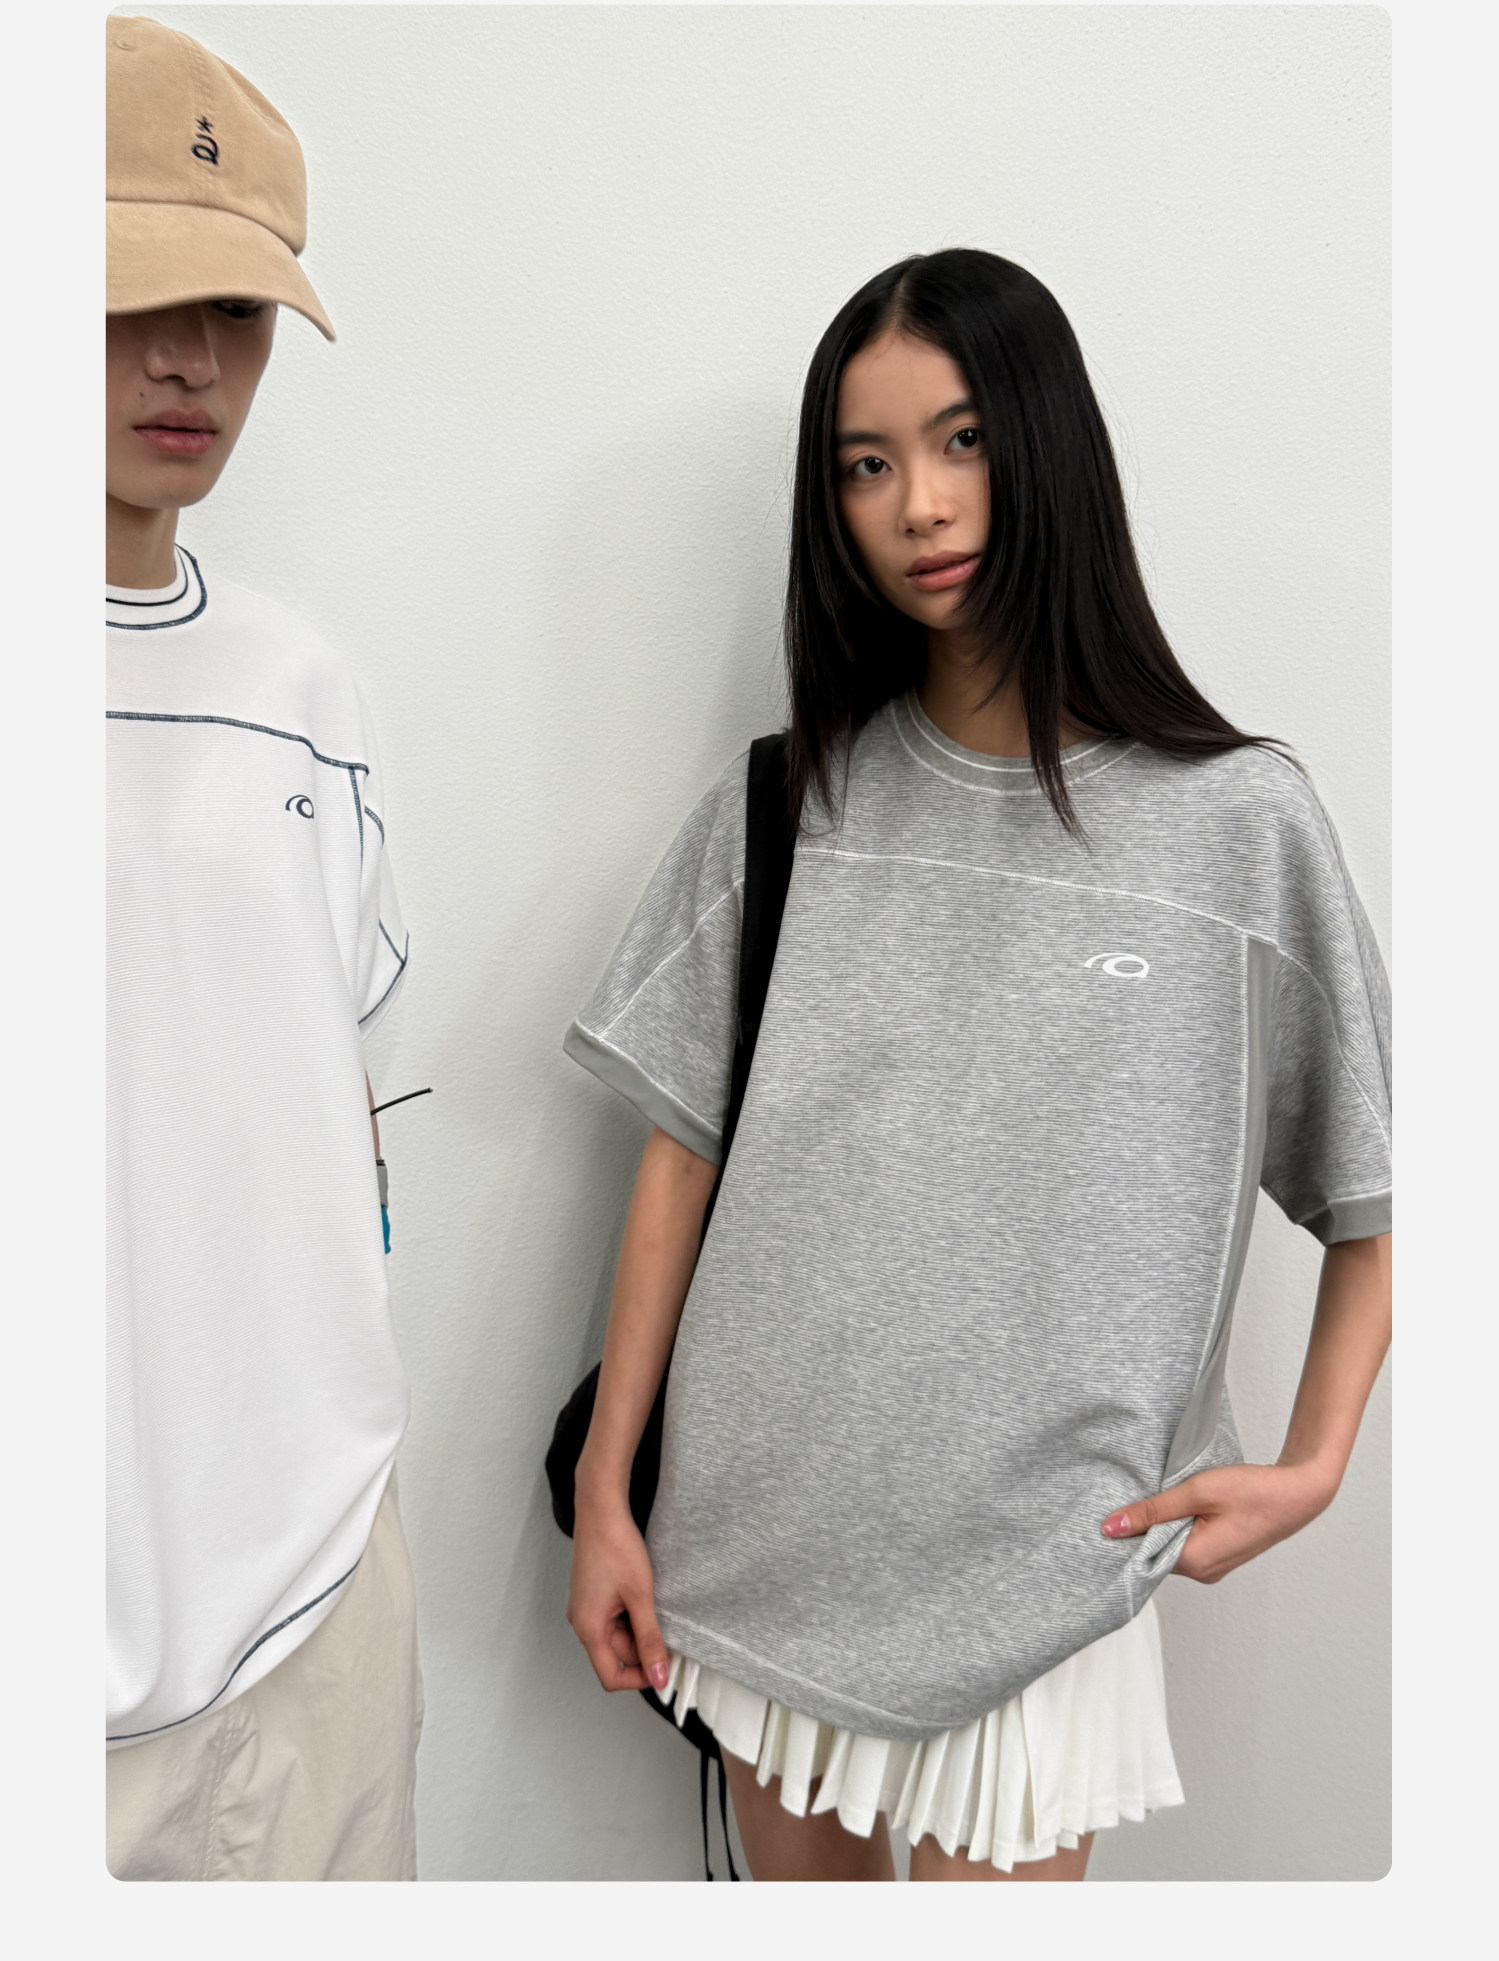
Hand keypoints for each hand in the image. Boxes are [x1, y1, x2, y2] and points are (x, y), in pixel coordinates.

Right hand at [567, 1489, 671, 1693]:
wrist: (601, 1510)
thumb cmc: (616, 1548)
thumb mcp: (640, 1597)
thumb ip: (650, 1639)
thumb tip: (659, 1676)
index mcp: (589, 1628)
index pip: (611, 1676)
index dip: (639, 1679)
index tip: (664, 1668)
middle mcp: (582, 1622)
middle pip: (616, 1656)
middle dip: (644, 1649)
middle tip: (669, 1630)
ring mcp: (586, 1608)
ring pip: (617, 1637)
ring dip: (639, 1630)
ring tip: (655, 1605)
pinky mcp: (592, 1596)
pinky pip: (613, 1619)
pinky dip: (632, 1616)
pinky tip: (644, 1597)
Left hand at [1101, 1460, 1339, 1584]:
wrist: (1298, 1494)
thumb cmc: (1253, 1491)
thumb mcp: (1197, 1491)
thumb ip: (1153, 1510)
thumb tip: (1111, 1527)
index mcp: (1195, 1563)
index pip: (1142, 1556)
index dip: (1126, 1533)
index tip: (1112, 1512)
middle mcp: (1203, 1573)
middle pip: (1156, 1552)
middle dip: (1145, 1526)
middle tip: (1137, 1495)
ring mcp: (1214, 1567)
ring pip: (1171, 1546)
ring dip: (1164, 1524)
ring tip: (1163, 1496)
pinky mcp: (1221, 1555)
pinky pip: (1188, 1544)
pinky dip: (1180, 1525)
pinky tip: (1182, 1505)